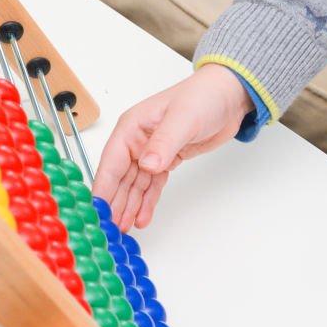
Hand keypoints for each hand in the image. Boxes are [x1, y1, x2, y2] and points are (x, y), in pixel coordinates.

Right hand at [94, 64, 254, 231]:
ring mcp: (151, 151)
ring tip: (123, 230)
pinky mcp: (166, 159)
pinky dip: (146, 201)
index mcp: (132, 127)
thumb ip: (163, 142)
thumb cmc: (204, 96)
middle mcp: (137, 140)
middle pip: (120, 178)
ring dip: (129, 206)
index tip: (97, 210)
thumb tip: (146, 165)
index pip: (111, 162)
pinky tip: (141, 217)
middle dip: (114, 203)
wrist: (229, 96)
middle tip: (109, 230)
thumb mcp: (183, 118)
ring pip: (134, 184)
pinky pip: (151, 184)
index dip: (104, 188)